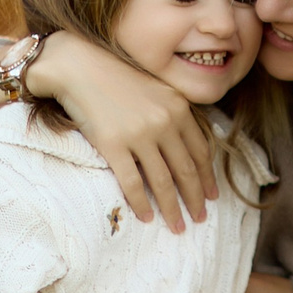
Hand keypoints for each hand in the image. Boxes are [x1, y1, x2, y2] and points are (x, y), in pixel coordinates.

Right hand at [28, 31, 218, 229]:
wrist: (80, 67)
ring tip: (178, 226)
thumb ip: (175, 115)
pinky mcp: (114, 145)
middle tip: (200, 218)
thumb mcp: (157, 91)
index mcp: (179, 108)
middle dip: (195, 199)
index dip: (208, 178)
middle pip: (186, 170)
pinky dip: (142, 203)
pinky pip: (133, 182)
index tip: (212, 196)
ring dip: (172, 208)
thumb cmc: (117, 78)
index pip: (201, 152)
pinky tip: (147, 217)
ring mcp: (140, 135)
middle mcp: (164, 122)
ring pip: (163, 182)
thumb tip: (189, 149)